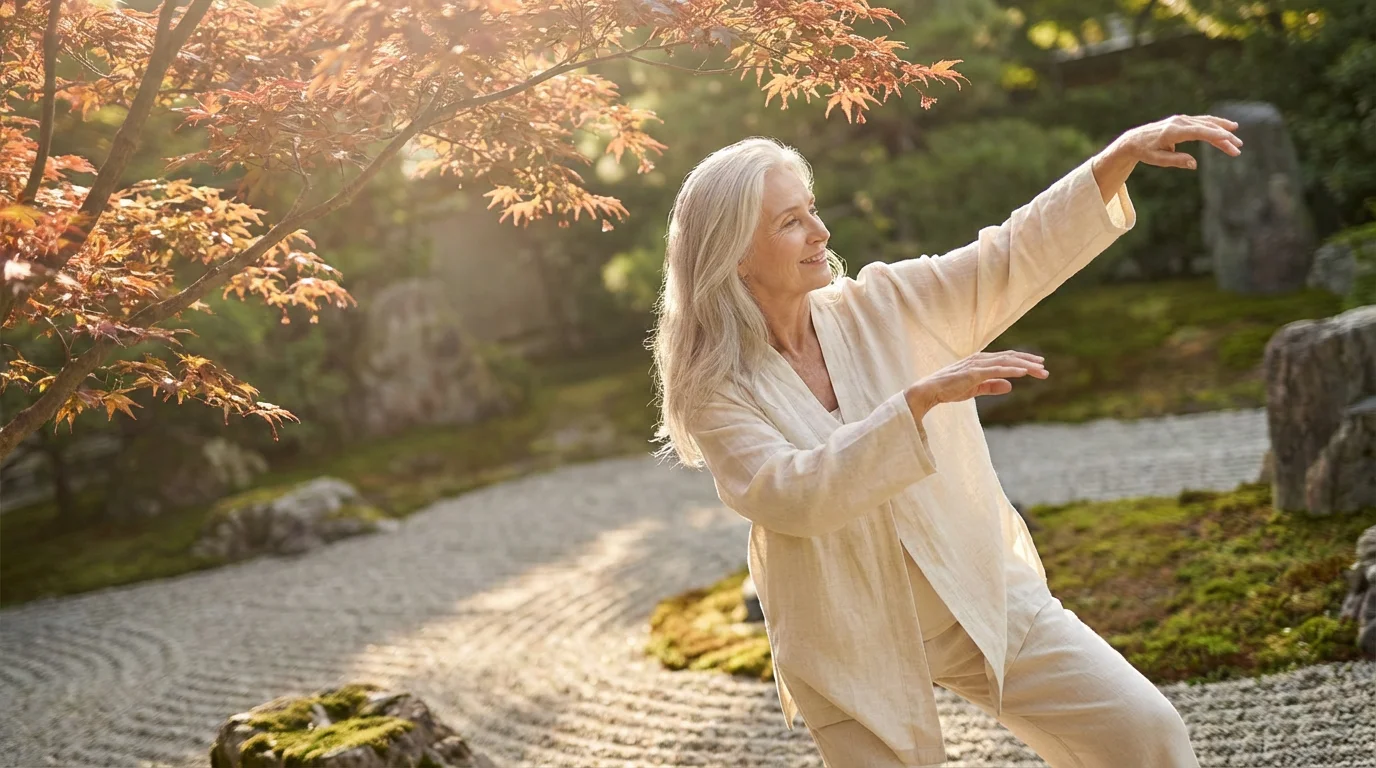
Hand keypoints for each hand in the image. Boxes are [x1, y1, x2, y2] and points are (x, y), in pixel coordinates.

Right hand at [905, 350, 1047, 417]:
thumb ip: (991, 386)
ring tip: (1040, 371)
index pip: (1007, 358)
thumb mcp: (975, 389)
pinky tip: (1024, 373)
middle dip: (1029, 362)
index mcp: (981, 361)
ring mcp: (977, 364)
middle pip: (1010, 357)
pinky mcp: (973, 372)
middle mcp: (980, 359)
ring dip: (1025, 366)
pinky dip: (1011, 370)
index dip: (1024, 361)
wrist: (929, 391)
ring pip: (1007, 362)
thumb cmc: (949, 389)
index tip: (1038, 366)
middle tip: (1045, 370)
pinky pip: (996, 370)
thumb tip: (1010, 387)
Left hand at [1110, 114, 1243, 168]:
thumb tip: (1194, 164)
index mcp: (1173, 131)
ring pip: (1207, 123)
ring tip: (1236, 138)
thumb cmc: (1145, 151)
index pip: (1198, 132)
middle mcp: (1179, 122)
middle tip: (1238, 148)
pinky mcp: (1182, 120)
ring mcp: (1181, 119)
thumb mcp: (1157, 160)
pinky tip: (1227, 128)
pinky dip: (1215, 124)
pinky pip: (1202, 122)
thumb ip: (1175, 161)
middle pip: (1207, 127)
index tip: (1229, 139)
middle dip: (1224, 137)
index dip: (1214, 135)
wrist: (1134, 140)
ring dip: (1223, 130)